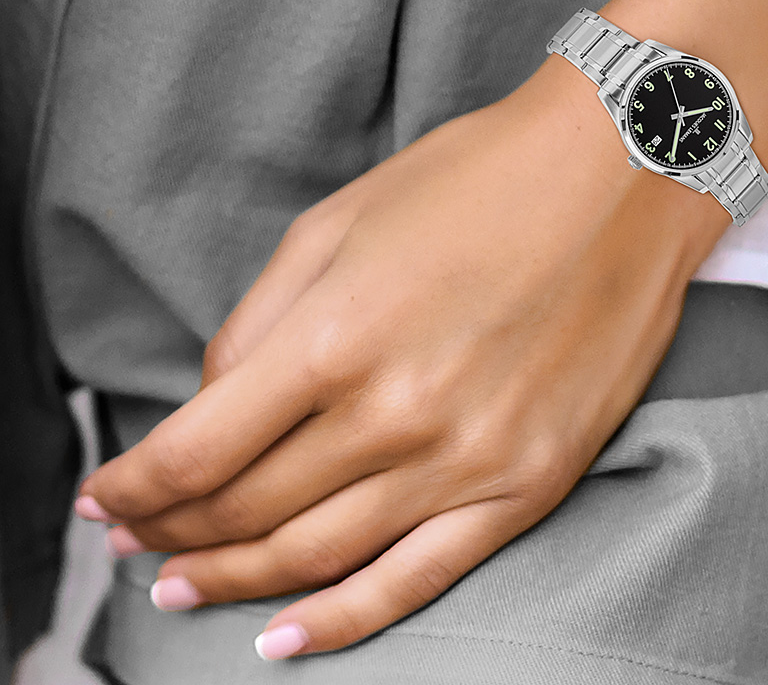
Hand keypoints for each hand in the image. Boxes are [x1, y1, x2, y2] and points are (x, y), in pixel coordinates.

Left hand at [77, 58, 727, 657]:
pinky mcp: (528, 482)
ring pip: (317, 555)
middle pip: (247, 510)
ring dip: (234, 578)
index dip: (132, 488)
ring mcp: (467, 458)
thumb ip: (260, 321)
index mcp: (336, 335)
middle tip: (134, 541)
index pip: (195, 452)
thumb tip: (213, 408)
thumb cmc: (477, 177)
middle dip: (173, 532)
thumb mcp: (340, 219)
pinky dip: (341, 621)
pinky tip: (283, 636)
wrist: (622, 171)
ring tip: (183, 585)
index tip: (104, 500)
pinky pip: (418, 578)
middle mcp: (394, 414)